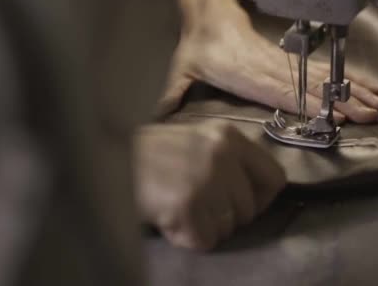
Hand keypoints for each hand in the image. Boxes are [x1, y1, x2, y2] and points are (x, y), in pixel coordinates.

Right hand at [133, 121, 285, 250]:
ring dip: (202, 226)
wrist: (102, 156)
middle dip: (224, 217)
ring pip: (227, 229)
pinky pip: (204, 241)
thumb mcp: (195, 141)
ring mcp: (205, 179)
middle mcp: (222, 154)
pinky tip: (167, 218)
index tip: (236, 204)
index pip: (275, 177)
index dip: (260, 199)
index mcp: (228, 136)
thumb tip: (254, 194)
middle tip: (193, 205)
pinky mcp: (186, 205)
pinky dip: (184, 237)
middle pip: (249, 210)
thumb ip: (227, 160)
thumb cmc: (148, 153)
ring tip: (175, 206)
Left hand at [156, 0, 377, 122]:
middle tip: (370, 113)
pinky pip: (317, 70)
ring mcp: (282, 63)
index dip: (310, 102)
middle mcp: (270, 67)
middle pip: (311, 85)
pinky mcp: (287, 61)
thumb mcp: (181, 68)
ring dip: (350, 89)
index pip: (284, 90)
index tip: (334, 113)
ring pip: (320, 76)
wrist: (208, 16)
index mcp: (248, 73)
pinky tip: (363, 85)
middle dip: (342, 99)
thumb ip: (172, 93)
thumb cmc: (199, 45)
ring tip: (376, 103)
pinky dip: (343, 77)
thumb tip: (158, 114)